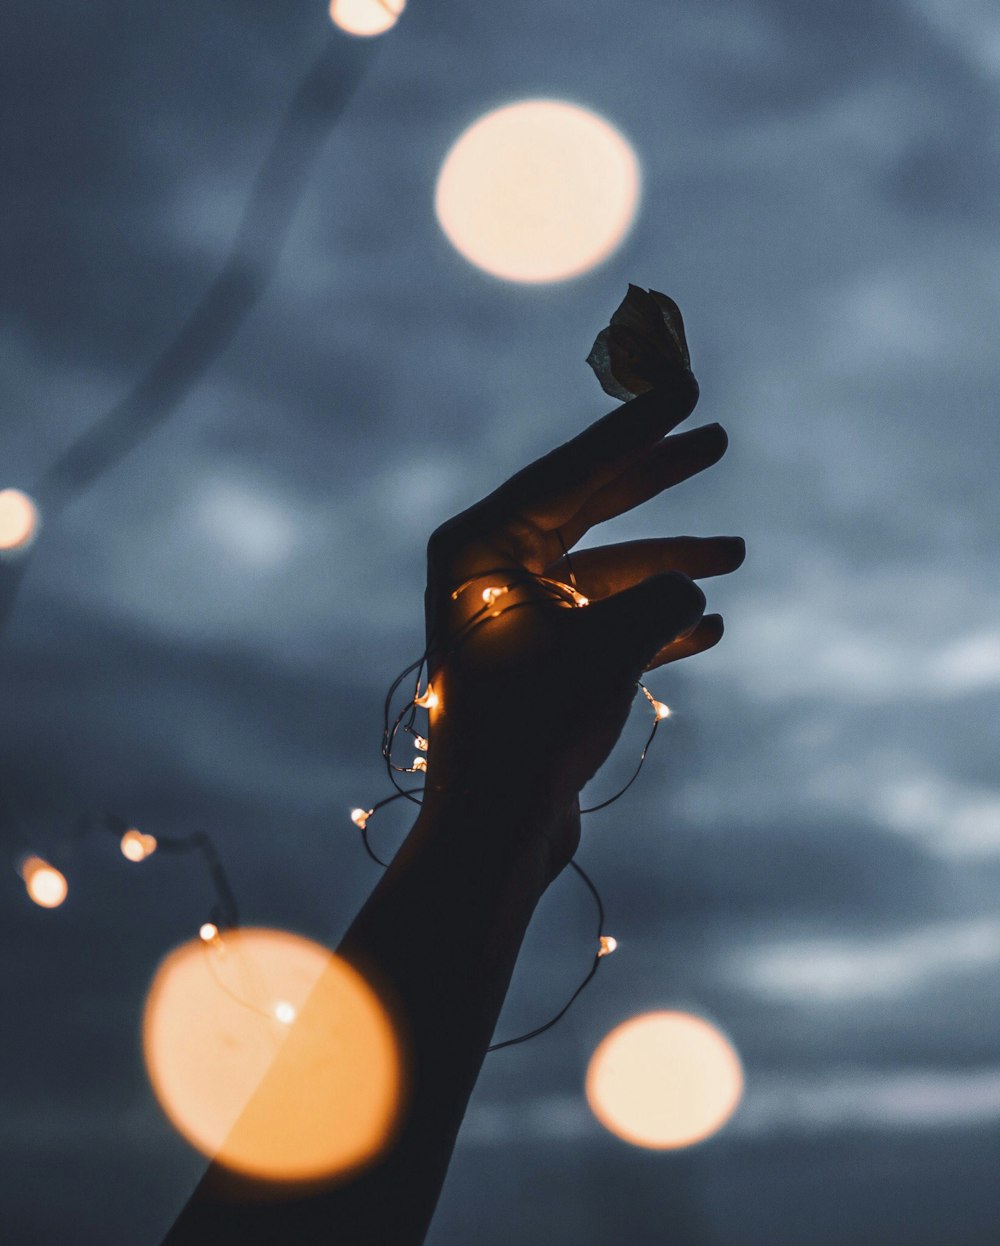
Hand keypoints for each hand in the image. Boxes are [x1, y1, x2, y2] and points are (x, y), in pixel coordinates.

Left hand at [421, 381, 743, 877]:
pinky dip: (652, 622)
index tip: (686, 390)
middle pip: (586, 507)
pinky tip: (708, 626)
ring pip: (603, 571)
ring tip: (736, 554)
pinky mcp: (538, 665)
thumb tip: (692, 590)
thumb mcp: (608, 648)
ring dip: (669, 564)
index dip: (634, 432)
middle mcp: (488, 574)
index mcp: (477, 549)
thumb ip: (662, 597)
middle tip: (715, 440)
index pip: (568, 471)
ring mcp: (513, 620)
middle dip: (655, 479)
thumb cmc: (532, 731)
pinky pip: (603, 624)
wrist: (495, 830)